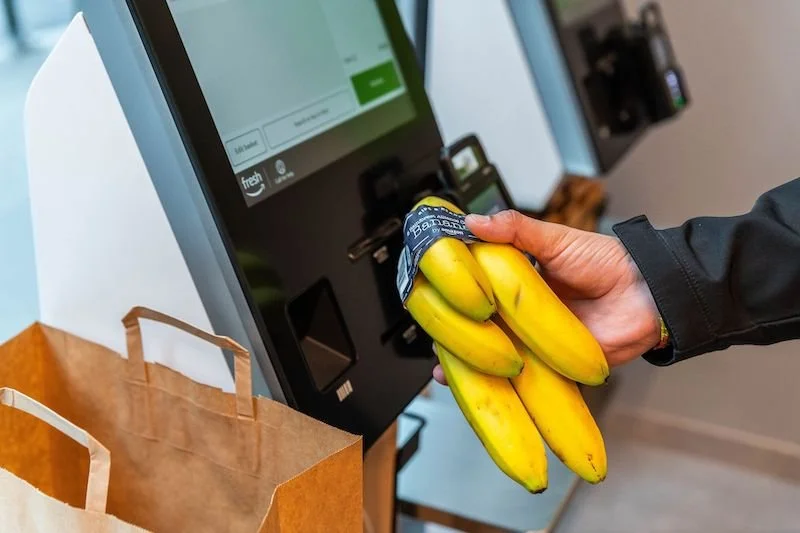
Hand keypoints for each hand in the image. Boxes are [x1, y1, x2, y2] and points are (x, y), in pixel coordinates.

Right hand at [432, 210, 660, 385]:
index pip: (472, 289)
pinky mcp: (546, 367)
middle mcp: (518, 314)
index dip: (450, 294)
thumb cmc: (608, 263)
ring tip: (441, 363)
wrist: (650, 297)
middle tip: (433, 329)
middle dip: (451, 331)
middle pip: (475, 325)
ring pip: (489, 354)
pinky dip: (490, 385)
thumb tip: (473, 221)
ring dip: (463, 361)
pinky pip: (514, 379)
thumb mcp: (556, 238)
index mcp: (515, 282)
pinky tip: (466, 383)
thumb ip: (515, 229)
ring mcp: (530, 341)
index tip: (428, 293)